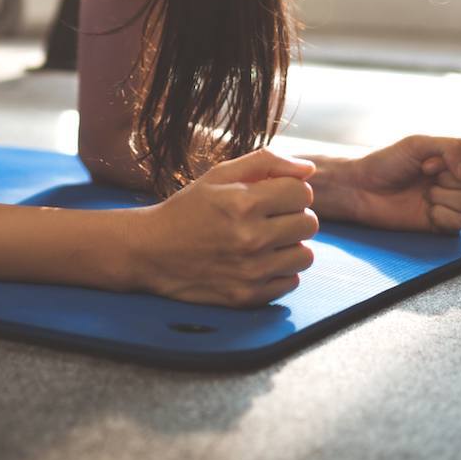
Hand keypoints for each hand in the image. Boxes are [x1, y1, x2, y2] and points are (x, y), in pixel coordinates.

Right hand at [126, 148, 319, 306]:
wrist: (150, 252)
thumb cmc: (187, 209)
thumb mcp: (219, 176)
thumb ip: (265, 163)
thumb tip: (310, 169)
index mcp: (243, 202)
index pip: (303, 192)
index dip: (291, 191)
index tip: (273, 196)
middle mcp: (250, 238)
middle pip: (309, 223)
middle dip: (294, 216)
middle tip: (269, 218)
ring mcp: (251, 271)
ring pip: (306, 255)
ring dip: (290, 246)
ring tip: (265, 241)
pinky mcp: (249, 297)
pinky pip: (291, 282)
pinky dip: (279, 271)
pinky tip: (256, 262)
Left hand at [329, 135, 460, 234]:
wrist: (363, 189)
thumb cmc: (386, 163)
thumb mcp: (417, 144)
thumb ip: (451, 147)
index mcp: (450, 158)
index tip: (431, 161)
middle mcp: (453, 179)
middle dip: (454, 178)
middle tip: (425, 176)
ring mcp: (448, 201)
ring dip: (444, 196)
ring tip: (423, 194)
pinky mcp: (442, 223)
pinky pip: (460, 223)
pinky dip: (442, 216)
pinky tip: (426, 210)